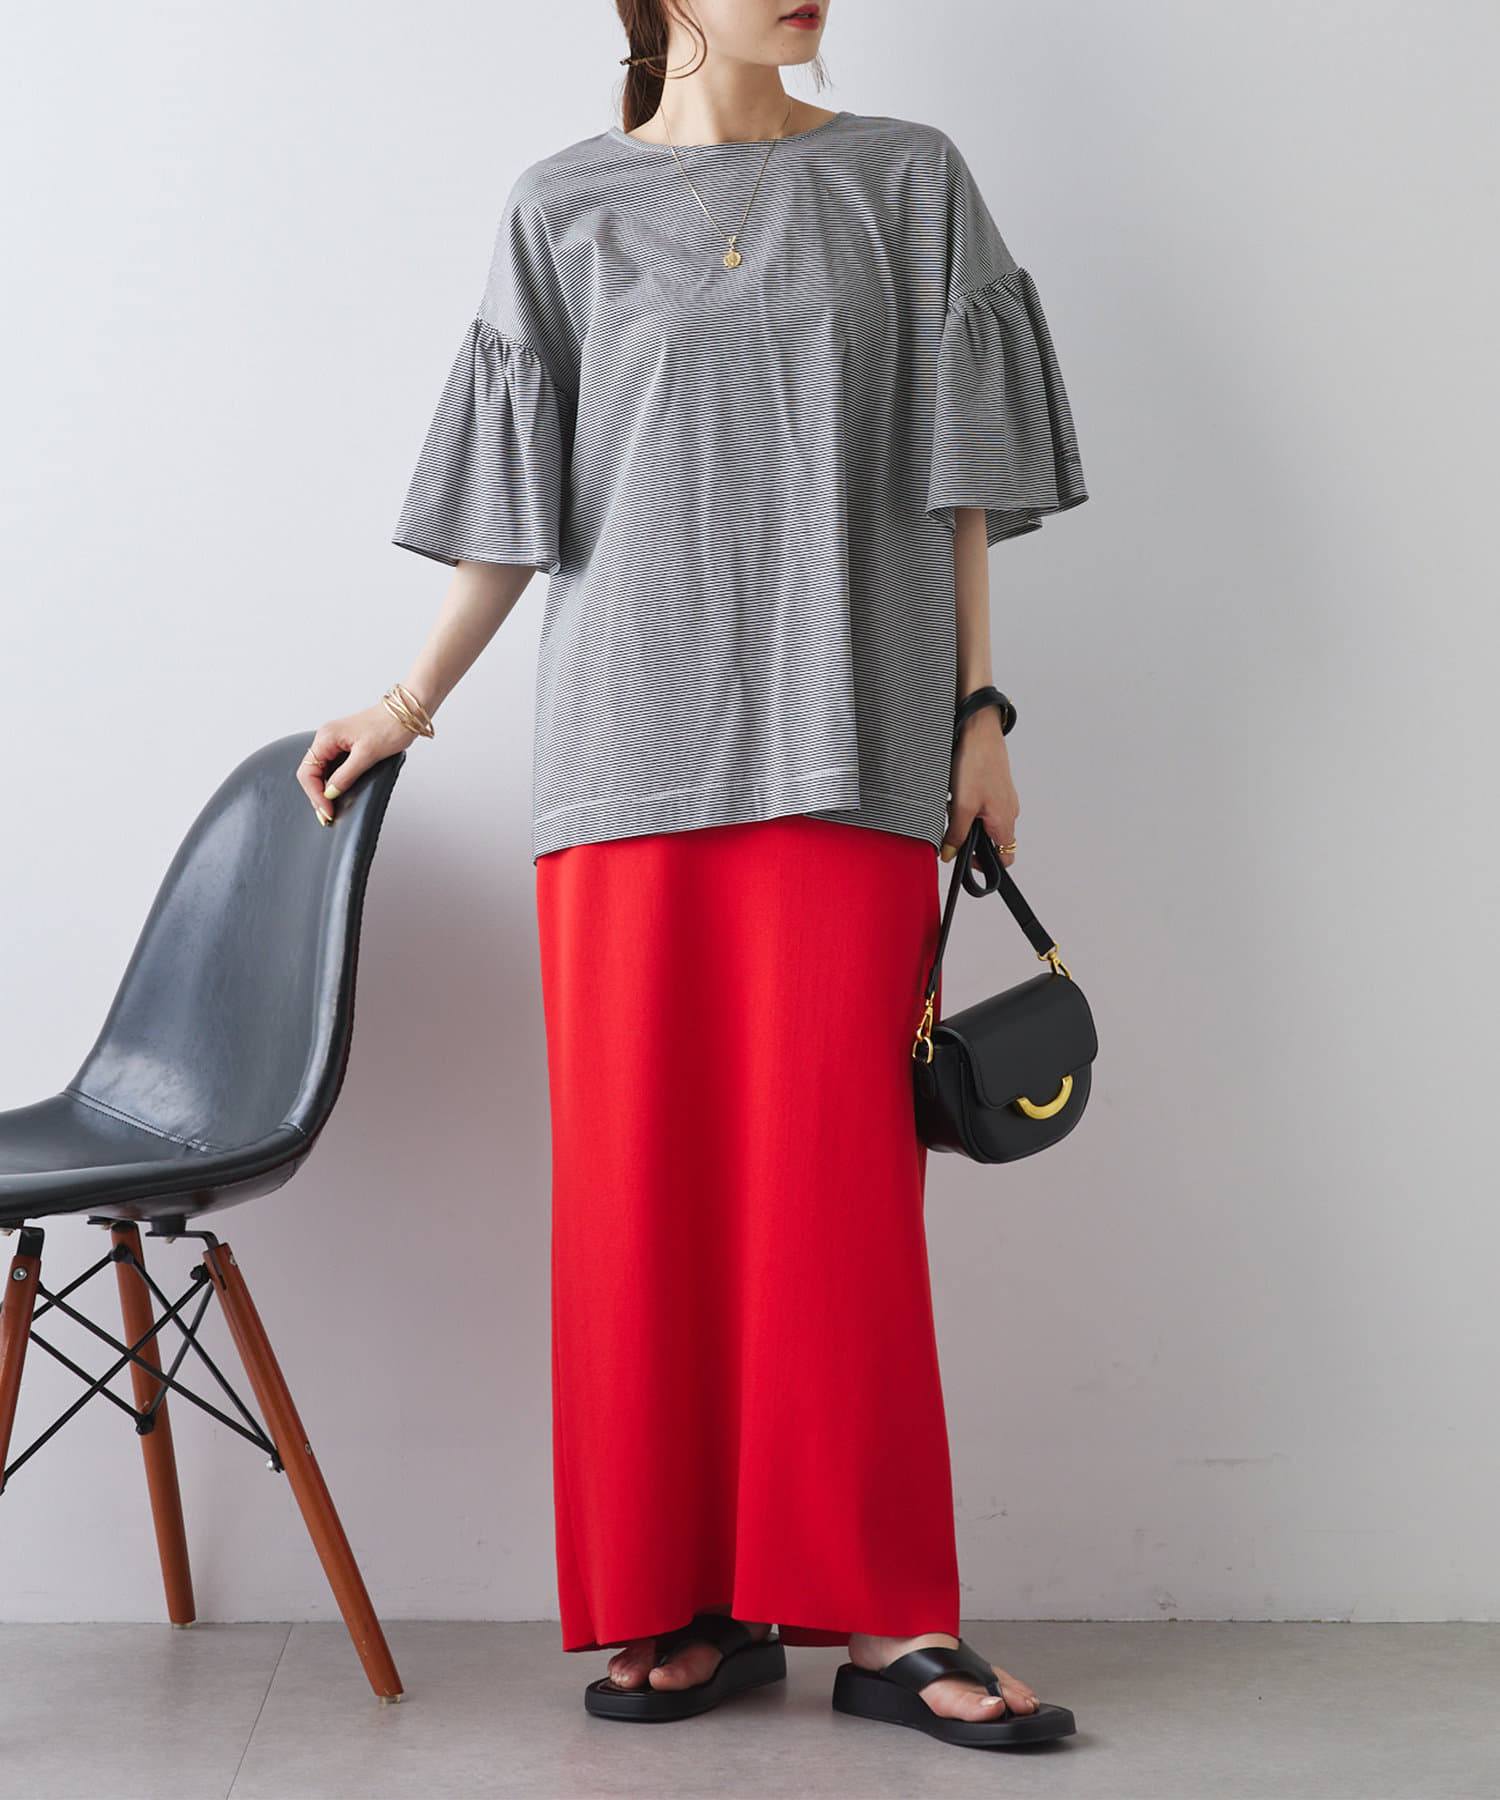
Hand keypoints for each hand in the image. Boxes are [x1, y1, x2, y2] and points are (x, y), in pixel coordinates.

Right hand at [295, 700, 418, 823]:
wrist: (407, 712)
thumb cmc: (390, 726)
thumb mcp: (367, 755)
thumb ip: (346, 775)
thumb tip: (330, 793)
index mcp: (327, 737)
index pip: (308, 772)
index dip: (315, 795)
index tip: (327, 811)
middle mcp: (327, 738)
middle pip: (311, 773)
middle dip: (317, 795)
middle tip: (328, 816)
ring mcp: (335, 741)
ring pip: (320, 771)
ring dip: (324, 790)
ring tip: (331, 808)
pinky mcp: (345, 745)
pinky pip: (332, 766)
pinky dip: (333, 782)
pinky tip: (338, 793)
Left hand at [941, 707, 1017, 866]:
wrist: (978, 730)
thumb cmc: (975, 764)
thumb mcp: (961, 805)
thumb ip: (956, 835)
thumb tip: (950, 856)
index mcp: (1005, 821)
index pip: (1005, 858)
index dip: (985, 864)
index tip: (965, 859)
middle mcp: (1010, 811)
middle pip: (995, 842)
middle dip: (973, 841)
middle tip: (954, 830)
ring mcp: (1004, 798)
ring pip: (988, 823)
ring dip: (970, 822)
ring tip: (955, 807)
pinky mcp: (997, 785)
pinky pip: (985, 805)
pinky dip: (971, 806)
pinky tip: (958, 793)